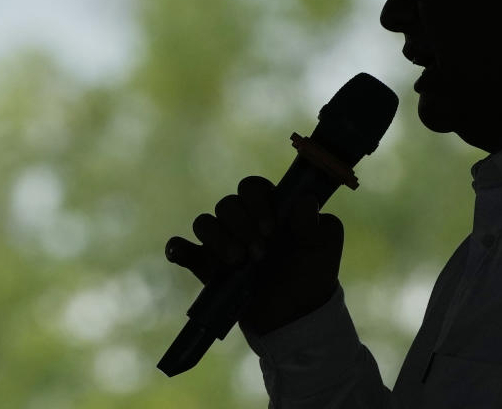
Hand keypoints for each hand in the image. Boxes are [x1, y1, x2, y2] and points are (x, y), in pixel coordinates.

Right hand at [164, 175, 343, 335]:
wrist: (296, 314)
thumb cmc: (312, 272)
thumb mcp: (324, 248)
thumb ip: (317, 224)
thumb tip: (305, 202)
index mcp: (269, 208)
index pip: (252, 187)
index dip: (257, 202)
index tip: (271, 228)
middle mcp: (242, 220)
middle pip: (227, 204)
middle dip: (241, 226)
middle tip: (260, 253)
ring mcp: (222, 242)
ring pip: (204, 222)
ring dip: (218, 238)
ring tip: (238, 261)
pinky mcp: (206, 267)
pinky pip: (181, 248)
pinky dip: (178, 248)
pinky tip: (182, 252)